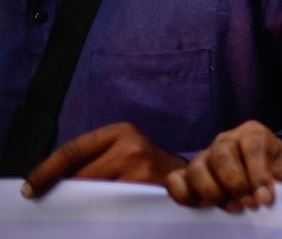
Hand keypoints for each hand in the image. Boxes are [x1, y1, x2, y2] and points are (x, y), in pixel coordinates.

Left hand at [21, 122, 185, 198]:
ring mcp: (140, 170)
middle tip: (58, 203)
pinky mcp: (146, 192)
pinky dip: (100, 212)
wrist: (186, 177)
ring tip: (85, 207)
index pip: (71, 150)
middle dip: (67, 191)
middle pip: (80, 175)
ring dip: (83, 203)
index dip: (46, 171)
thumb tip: (53, 180)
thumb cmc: (145, 166)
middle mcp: (131, 147)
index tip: (30, 188)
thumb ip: (94, 157)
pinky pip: (109, 207)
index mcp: (120, 132)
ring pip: (93, 193)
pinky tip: (102, 212)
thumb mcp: (122, 150)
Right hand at [165, 121, 281, 212]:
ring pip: (197, 169)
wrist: (256, 170)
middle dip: (235, 183)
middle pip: (222, 154)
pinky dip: (185, 196)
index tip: (265, 198)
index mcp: (252, 133)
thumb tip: (273, 191)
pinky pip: (174, 181)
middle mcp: (225, 140)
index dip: (258, 174)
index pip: (253, 147)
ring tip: (232, 209)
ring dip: (213, 192)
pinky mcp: (186, 173)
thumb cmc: (271, 168)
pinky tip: (204, 207)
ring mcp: (204, 155)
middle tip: (248, 204)